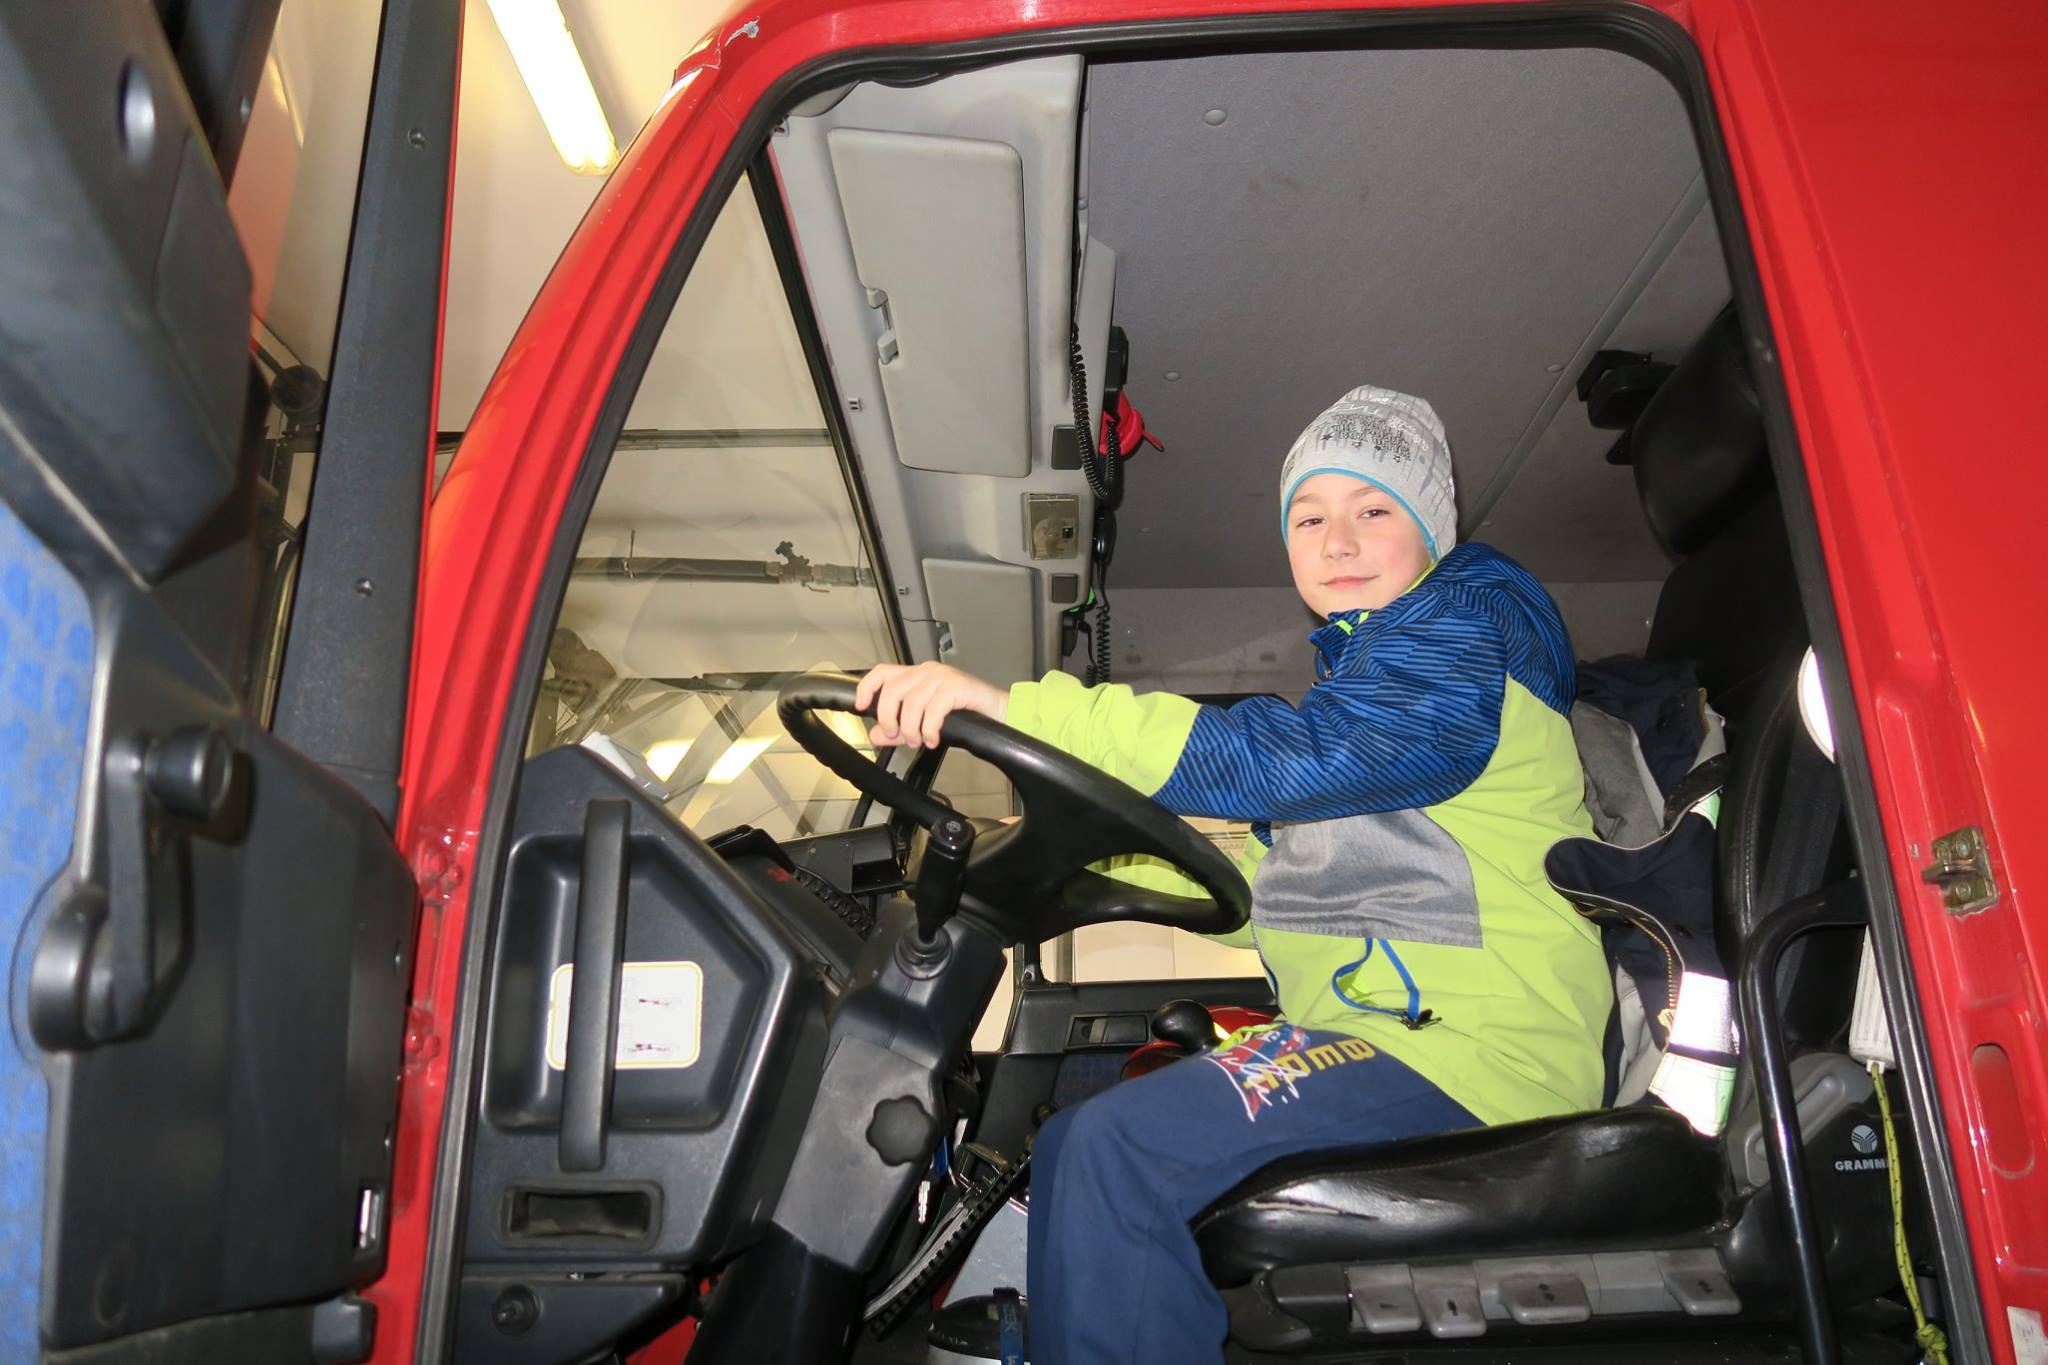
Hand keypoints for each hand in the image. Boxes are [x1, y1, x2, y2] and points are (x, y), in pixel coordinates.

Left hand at [854, 662, 1008, 748]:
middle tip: (897, 736)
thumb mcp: (925, 723)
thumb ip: (899, 729)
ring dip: (911, 729)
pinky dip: (929, 729)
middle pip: (892, 690)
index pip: (882, 672)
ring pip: (911, 703)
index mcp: (916, 675)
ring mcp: (942, 677)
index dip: (866, 687)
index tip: (860, 706)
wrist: (1000, 712)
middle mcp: (927, 671)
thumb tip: (876, 735)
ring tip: (919, 741)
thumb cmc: (965, 714)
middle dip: (889, 718)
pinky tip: (934, 739)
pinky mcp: (956, 686)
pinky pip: (933, 710)